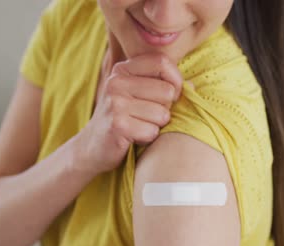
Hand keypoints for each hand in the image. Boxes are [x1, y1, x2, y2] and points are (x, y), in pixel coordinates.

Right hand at [77, 53, 182, 174]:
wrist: (91, 146)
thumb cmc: (121, 119)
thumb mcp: (136, 94)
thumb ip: (160, 85)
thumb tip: (192, 85)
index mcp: (122, 69)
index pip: (162, 62)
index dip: (175, 79)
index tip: (172, 95)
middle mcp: (116, 82)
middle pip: (167, 90)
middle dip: (165, 108)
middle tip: (148, 116)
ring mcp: (115, 103)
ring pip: (162, 114)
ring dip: (156, 125)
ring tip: (139, 126)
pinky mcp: (118, 125)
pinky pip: (152, 131)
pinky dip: (148, 138)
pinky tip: (133, 137)